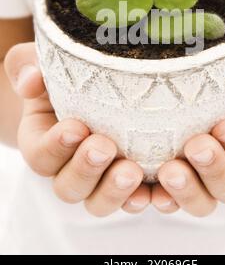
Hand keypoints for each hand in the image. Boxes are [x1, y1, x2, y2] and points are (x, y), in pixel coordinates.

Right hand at [5, 43, 149, 215]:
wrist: (97, 88)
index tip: (76, 127)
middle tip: (104, 147)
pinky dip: (143, 200)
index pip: (41, 155)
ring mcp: (99, 180)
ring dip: (114, 191)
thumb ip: (27, 65)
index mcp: (43, 142)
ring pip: (98, 201)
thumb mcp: (44, 62)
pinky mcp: (127, 183)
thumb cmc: (66, 74)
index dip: (56, 146)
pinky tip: (157, 193)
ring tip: (132, 172)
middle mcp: (68, 168)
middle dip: (86, 169)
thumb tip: (31, 80)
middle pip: (69, 186)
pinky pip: (132, 200)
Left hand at [152, 42, 224, 215]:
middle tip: (195, 147)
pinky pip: (166, 200)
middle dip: (214, 169)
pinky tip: (142, 193)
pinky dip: (156, 200)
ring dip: (186, 192)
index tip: (224, 126)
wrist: (202, 88)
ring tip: (168, 172)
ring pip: (201, 201)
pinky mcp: (171, 183)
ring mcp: (200, 179)